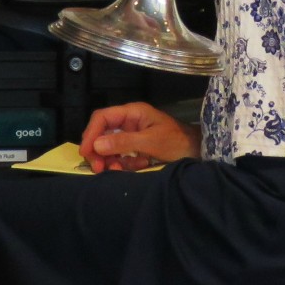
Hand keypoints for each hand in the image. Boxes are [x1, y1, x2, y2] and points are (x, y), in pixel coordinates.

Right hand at [80, 103, 199, 172]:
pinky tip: (134, 168)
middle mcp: (129, 122)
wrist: (198, 152)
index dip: (90, 134)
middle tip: (99, 169)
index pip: (102, 118)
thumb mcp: (150, 142)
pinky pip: (121, 156)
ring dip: (110, 160)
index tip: (86, 152)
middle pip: (102, 133)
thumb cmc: (177, 142)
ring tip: (116, 171)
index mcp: (132, 113)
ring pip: (110, 147)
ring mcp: (133, 135)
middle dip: (98, 151)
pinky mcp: (137, 149)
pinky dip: (122, 164)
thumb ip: (123, 142)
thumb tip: (96, 145)